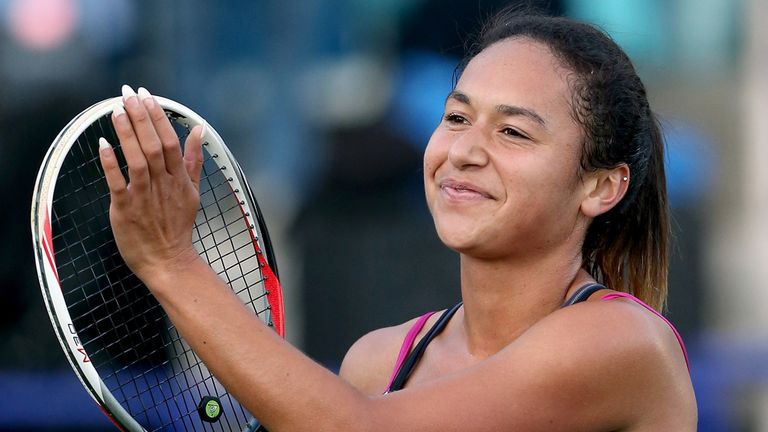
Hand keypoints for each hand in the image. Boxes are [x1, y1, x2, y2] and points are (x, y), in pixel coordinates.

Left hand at [98, 85, 204, 283]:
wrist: (168, 261)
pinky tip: (104, 145)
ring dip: (127, 134)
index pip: (170, 142)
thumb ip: (194, 159)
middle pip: (153, 146)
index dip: (158, 117)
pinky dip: (111, 164)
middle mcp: (164, 185)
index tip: (147, 96)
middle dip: (141, 117)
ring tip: (116, 110)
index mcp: (180, 179)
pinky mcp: (126, 210)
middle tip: (128, 94)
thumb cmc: (177, 226)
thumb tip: (200, 130)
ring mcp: (145, 197)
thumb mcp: (192, 191)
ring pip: (138, 160)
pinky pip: (117, 184)